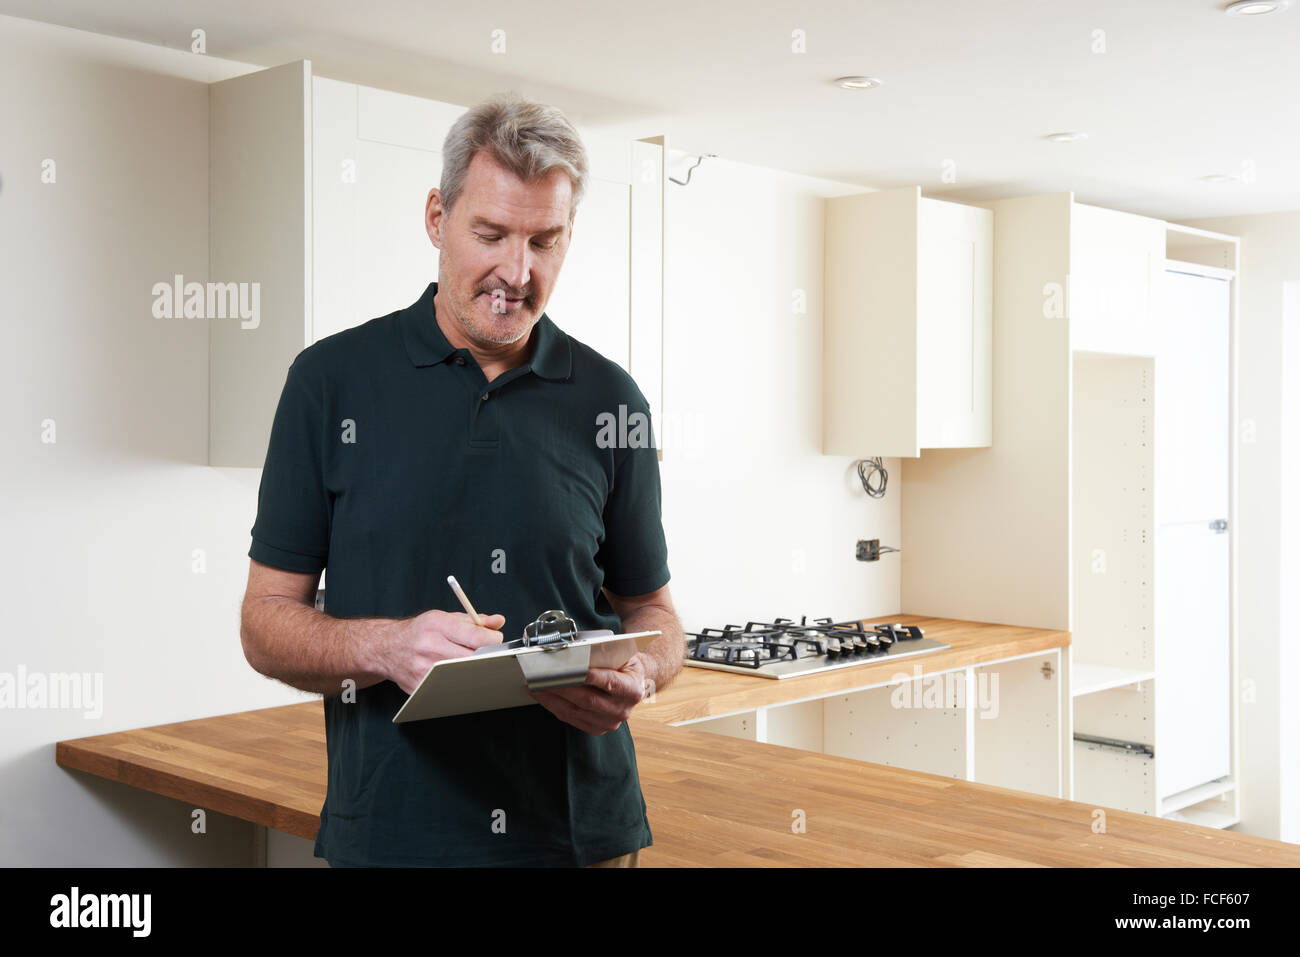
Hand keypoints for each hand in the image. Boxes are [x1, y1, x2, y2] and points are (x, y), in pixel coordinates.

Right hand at [383, 610, 504, 694]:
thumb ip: (474, 621)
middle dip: (486, 656)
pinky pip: (450, 688)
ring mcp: (424, 669)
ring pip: (464, 675)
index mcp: (438, 625)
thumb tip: (499, 622)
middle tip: (487, 654)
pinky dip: (458, 682)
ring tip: (471, 663)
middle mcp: (430, 646)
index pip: (476, 637)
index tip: (494, 640)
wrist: (387, 648)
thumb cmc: (420, 631)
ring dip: (474, 671)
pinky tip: (456, 674)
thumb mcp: (445, 617)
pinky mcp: (421, 687)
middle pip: (473, 658)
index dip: (493, 640)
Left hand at [529, 653, 652, 735]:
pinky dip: (555, 707)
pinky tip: (543, 696)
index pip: (610, 682)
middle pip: (588, 700)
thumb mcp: (621, 655)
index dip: (590, 677)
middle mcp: (623, 710)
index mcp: (632, 689)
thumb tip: (577, 652)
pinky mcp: (598, 728)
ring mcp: (610, 722)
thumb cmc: (623, 664)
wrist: (632, 682)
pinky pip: (572, 719)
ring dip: (553, 699)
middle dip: (562, 688)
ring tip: (536, 686)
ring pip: (576, 711)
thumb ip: (604, 654)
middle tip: (542, 678)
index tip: (571, 671)